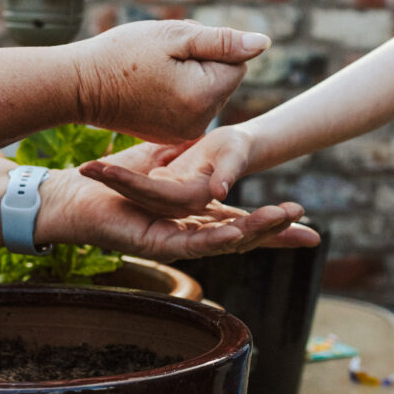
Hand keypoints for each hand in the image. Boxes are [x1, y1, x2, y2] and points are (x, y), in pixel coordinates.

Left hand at [37, 144, 319, 261]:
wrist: (82, 190)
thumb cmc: (120, 175)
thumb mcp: (170, 158)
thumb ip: (198, 158)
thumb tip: (223, 148)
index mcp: (197, 218)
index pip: (245, 225)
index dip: (276, 230)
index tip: (312, 232)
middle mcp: (192, 235)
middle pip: (244, 238)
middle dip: (276, 233)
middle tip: (309, 227)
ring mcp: (178, 243)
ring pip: (225, 241)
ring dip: (256, 231)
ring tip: (284, 218)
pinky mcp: (159, 245)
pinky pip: (195, 242)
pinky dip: (218, 237)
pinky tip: (239, 229)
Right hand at [69, 20, 269, 142]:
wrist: (79, 86)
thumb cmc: (122, 55)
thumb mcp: (174, 36)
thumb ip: (222, 41)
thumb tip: (263, 44)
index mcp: (204, 96)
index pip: (238, 63)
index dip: (211, 49)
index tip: (176, 52)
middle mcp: (200, 123)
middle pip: (224, 81)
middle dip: (202, 65)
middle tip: (161, 62)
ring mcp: (184, 133)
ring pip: (206, 94)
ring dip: (189, 79)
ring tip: (152, 75)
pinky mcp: (170, 135)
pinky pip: (189, 107)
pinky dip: (176, 95)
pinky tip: (148, 89)